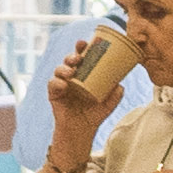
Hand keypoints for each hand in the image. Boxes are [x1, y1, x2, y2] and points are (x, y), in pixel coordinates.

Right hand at [41, 39, 126, 155]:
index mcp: (84, 74)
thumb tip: (120, 83)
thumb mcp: (109, 103)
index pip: (82, 57)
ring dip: (64, 68)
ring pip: (59, 70)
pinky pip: (52, 85)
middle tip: (78, 57)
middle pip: (69, 60)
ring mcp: (62, 84)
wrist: (83, 131)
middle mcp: (72, 77)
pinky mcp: (54, 94)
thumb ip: (116, 93)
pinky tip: (63, 84)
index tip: (84, 42)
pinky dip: (57, 82)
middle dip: (72, 55)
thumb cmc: (94, 113)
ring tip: (72, 72)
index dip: (81, 48)